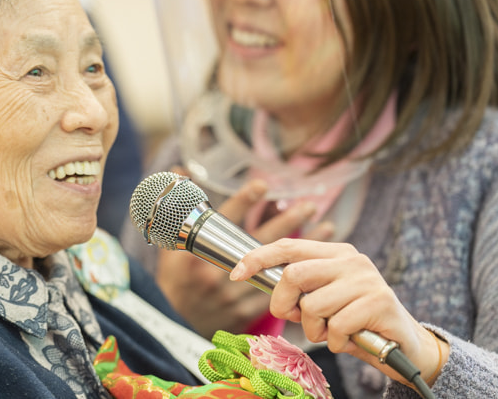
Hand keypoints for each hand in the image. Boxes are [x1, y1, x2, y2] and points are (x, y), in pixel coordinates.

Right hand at [156, 169, 332, 337]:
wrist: (174, 325)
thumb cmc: (175, 280)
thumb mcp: (170, 243)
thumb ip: (177, 208)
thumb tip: (178, 171)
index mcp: (199, 254)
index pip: (225, 223)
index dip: (244, 202)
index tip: (262, 185)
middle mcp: (218, 272)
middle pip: (261, 242)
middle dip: (288, 222)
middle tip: (308, 206)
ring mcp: (234, 294)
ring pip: (276, 266)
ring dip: (304, 247)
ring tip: (327, 227)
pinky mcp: (246, 311)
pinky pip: (276, 291)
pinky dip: (298, 276)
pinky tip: (317, 264)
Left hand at [230, 239, 448, 385]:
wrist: (405, 344)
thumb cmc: (355, 321)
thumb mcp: (324, 299)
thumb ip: (298, 288)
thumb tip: (259, 281)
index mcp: (335, 253)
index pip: (288, 247)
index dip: (258, 258)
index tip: (236, 273)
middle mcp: (351, 260)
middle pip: (293, 274)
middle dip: (284, 303)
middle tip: (296, 317)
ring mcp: (366, 280)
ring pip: (313, 305)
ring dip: (314, 330)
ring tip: (332, 331)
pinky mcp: (379, 303)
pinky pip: (336, 326)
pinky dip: (336, 341)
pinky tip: (350, 339)